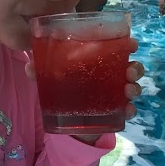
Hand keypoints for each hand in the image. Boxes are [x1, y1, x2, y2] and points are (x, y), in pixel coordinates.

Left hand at [27, 37, 145, 144]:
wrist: (64, 120)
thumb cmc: (63, 89)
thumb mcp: (50, 79)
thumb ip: (40, 72)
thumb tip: (29, 66)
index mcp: (99, 62)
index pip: (118, 49)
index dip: (129, 45)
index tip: (132, 45)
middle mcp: (111, 76)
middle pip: (131, 67)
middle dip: (135, 68)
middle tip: (129, 72)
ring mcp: (115, 94)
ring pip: (133, 87)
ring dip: (135, 87)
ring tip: (128, 90)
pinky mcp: (114, 112)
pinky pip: (127, 111)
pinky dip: (129, 110)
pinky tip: (127, 111)